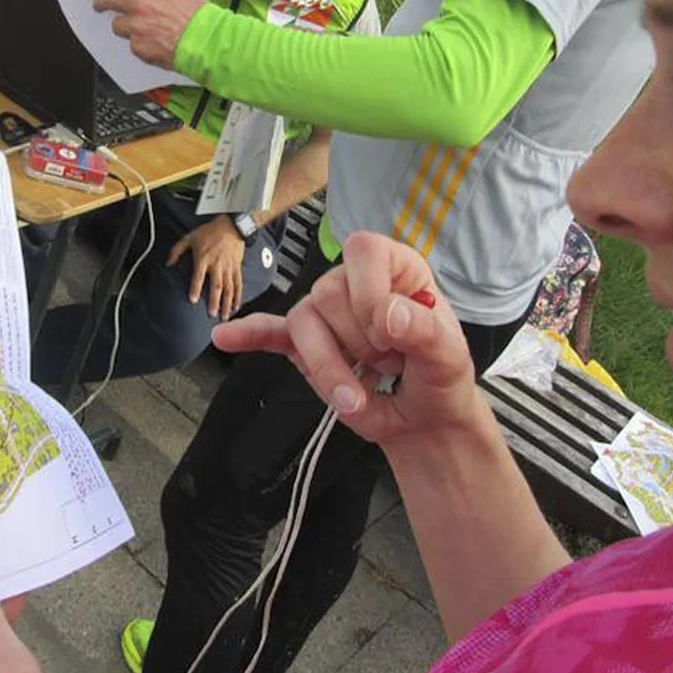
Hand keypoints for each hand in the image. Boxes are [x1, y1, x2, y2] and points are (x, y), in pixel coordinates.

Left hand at [85, 0, 206, 68]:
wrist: (207, 41)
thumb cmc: (198, 16)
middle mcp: (138, 3)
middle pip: (107, 0)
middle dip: (101, 2)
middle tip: (100, 5)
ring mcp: (136, 27)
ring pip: (117, 25)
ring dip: (125, 26)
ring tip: (144, 29)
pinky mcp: (138, 47)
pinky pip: (132, 44)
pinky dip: (140, 43)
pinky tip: (155, 43)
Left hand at [167, 216, 245, 320]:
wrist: (231, 226)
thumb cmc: (210, 232)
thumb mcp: (189, 237)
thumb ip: (177, 250)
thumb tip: (168, 263)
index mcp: (204, 258)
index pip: (199, 276)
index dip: (195, 289)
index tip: (193, 300)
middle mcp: (217, 265)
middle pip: (216, 286)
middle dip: (214, 301)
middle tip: (212, 314)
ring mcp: (228, 267)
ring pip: (229, 288)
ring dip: (227, 303)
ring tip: (224, 316)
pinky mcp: (237, 268)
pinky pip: (238, 284)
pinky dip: (238, 296)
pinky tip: (236, 306)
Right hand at [211, 231, 479, 448]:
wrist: (423, 421)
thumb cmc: (439, 377)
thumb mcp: (448, 355)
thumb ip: (424, 331)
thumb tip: (386, 315)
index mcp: (394, 267)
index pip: (364, 251)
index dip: (368, 291)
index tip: (388, 333)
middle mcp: (353, 282)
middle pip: (328, 293)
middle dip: (358, 342)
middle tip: (389, 367)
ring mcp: (325, 314)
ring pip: (303, 322)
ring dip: (329, 366)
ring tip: (358, 396)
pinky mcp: (302, 345)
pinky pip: (269, 332)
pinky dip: (249, 336)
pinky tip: (225, 338)